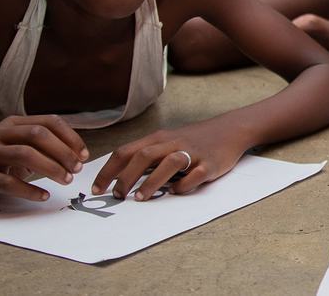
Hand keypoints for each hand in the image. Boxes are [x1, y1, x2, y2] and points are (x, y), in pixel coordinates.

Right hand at [0, 115, 87, 204]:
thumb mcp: (18, 146)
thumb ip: (42, 146)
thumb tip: (78, 155)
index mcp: (12, 123)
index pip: (48, 122)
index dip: (70, 137)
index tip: (84, 155)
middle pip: (37, 135)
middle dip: (62, 152)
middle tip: (76, 169)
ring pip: (24, 155)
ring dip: (50, 168)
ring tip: (66, 180)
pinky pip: (8, 182)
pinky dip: (29, 189)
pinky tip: (43, 196)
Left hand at [91, 121, 244, 200]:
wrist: (231, 129)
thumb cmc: (193, 140)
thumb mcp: (167, 142)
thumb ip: (147, 156)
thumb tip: (119, 177)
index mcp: (158, 138)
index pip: (126, 152)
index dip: (109, 171)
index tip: (97, 189)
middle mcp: (173, 143)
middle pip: (143, 156)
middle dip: (126, 177)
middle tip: (116, 196)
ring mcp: (193, 153)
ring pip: (168, 163)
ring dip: (151, 182)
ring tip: (140, 199)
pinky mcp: (210, 164)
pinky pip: (195, 175)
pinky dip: (183, 186)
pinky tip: (176, 192)